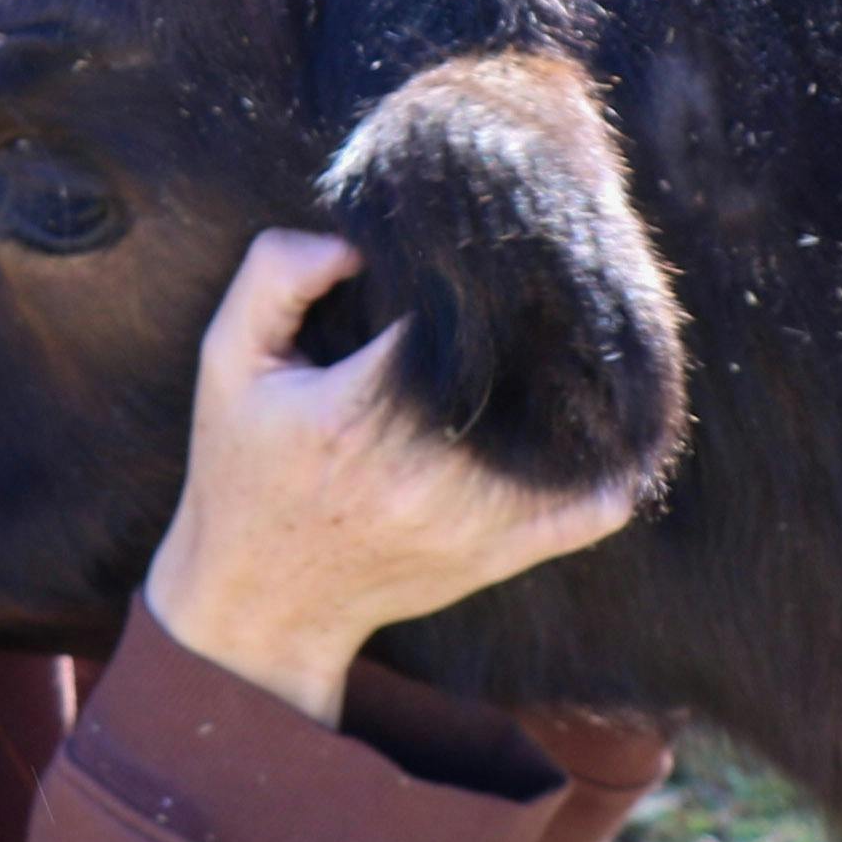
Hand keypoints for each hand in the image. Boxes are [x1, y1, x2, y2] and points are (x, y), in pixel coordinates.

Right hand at [138, 230, 643, 727]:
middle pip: (523, 367)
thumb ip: (275, 276)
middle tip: (546, 279)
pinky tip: (614, 422)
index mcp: (356, 413)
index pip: (452, 315)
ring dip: (581, 381)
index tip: (481, 252)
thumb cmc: (243, 470)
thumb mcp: (228, 361)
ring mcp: (472, 520)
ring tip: (578, 334)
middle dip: (539, 319)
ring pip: (567, 433)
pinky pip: (591, 510)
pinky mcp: (501, 555)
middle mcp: (424, 472)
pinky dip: (613, 466)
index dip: (475, 273)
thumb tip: (355, 240)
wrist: (261, 602)